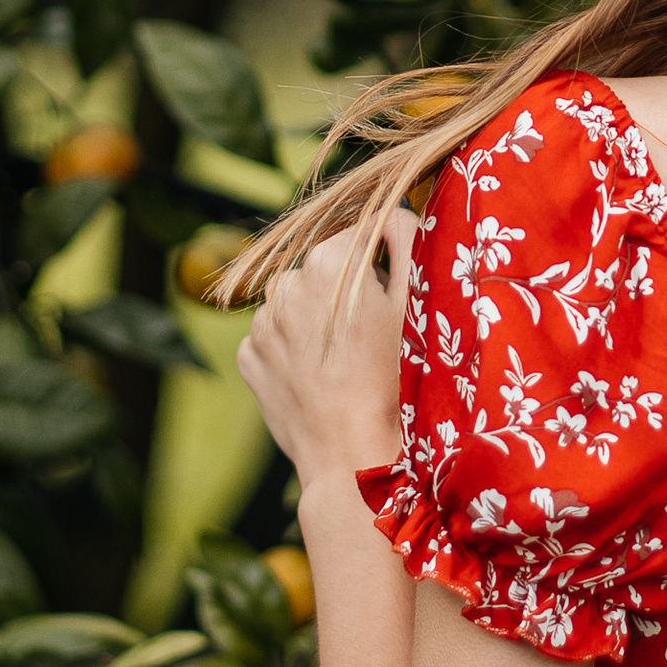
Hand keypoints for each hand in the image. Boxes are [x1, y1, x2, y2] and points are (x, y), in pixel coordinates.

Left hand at [236, 213, 416, 503]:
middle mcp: (285, 284)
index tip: (394, 293)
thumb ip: (408, 240)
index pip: (359, 233)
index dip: (383, 259)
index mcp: (328, 261)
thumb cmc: (396, 380)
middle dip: (347, 287)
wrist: (353, 456)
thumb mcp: (416, 303)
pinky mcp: (250, 358)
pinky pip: (275, 336)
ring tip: (346, 358)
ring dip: (317, 316)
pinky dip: (294, 347)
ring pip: (297, 301)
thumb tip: (393, 209)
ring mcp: (262, 323)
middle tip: (374, 333)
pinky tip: (320, 374)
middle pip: (325, 267)